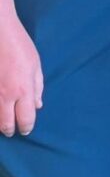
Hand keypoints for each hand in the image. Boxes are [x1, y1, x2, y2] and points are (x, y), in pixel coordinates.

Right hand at [0, 8, 42, 137]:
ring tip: (2, 123)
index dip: (26, 127)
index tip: (25, 129)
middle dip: (9, 130)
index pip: (25, 118)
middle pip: (5, 123)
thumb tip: (38, 105)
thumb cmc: (19, 45)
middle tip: (11, 131)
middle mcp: (5, 95)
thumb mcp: (35, 65)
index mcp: (23, 90)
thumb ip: (37, 88)